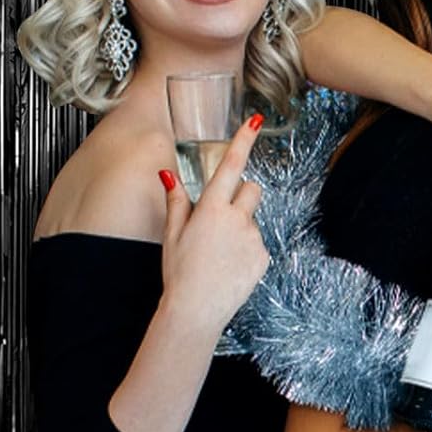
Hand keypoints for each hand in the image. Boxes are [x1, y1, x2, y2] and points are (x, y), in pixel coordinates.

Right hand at [159, 113, 268, 333]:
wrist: (196, 310)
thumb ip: (176, 202)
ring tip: (220, 251)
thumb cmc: (179, 272)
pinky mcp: (264, 255)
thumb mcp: (171, 235)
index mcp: (211, 209)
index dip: (243, 141)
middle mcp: (237, 219)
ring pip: (253, 218)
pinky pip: (258, 242)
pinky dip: (246, 249)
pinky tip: (229, 265)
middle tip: (220, 218)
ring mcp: (253, 237)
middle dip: (240, 195)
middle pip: (251, 188)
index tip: (256, 121)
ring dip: (241, 226)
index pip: (230, 166)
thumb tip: (168, 175)